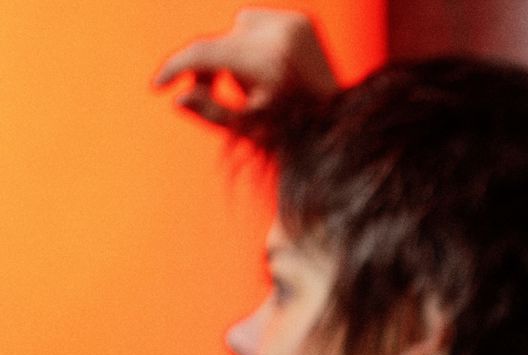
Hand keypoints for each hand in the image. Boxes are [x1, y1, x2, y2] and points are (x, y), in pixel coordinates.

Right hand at [151, 8, 339, 127]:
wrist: (342, 119)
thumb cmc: (296, 132)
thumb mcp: (250, 131)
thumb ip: (211, 114)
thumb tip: (177, 97)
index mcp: (269, 63)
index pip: (204, 53)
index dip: (175, 67)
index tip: (157, 86)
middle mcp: (282, 36)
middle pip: (216, 43)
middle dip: (206, 69)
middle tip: (208, 92)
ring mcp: (295, 24)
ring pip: (232, 31)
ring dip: (231, 55)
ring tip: (252, 85)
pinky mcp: (302, 20)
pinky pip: (253, 22)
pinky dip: (250, 42)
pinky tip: (270, 67)